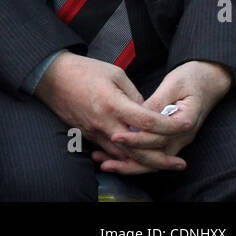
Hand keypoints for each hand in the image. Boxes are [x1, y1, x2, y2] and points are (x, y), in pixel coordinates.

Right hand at [35, 51, 186, 170]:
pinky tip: (137, 160)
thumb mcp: (114, 74)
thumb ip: (134, 95)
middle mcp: (104, 122)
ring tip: (163, 165)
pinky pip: (109, 151)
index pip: (148, 122)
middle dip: (162, 160)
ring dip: (145, 163)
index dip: (170, 126)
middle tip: (180, 164)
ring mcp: (94, 131)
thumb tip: (147, 112)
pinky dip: (125, 158)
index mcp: (113, 103)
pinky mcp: (86, 134)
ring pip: (123, 156)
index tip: (185, 125)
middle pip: (138, 150)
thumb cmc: (83, 70)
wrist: (50, 76)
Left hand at [96, 61, 232, 174]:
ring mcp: (177, 139)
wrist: (210, 80)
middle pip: (155, 158)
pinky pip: (152, 153)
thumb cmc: (192, 79)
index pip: (159, 138)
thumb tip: (137, 114)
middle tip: (103, 161)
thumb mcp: (174, 85)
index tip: (116, 136)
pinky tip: (113, 156)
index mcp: (184, 122)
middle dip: (129, 161)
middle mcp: (182, 136)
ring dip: (129, 164)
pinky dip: (134, 157)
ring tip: (104, 163)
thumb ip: (157, 102)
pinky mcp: (170, 138)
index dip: (136, 139)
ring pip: (153, 160)